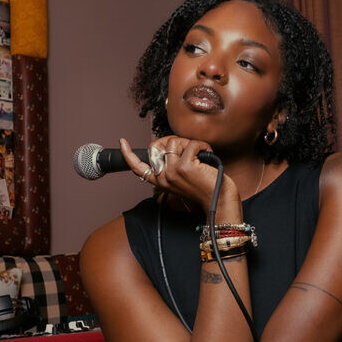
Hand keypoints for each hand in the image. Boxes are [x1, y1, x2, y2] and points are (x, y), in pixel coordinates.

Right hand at [120, 136, 238, 214]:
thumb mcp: (182, 177)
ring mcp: (172, 172)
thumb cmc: (205, 187)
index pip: (138, 167)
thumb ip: (171, 164)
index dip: (128, 154)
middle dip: (176, 141)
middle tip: (190, 152)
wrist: (219, 200)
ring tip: (199, 155)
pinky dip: (202, 145)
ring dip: (190, 143)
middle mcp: (163, 177)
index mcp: (160, 180)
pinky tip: (207, 155)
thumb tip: (169, 144)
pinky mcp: (185, 167)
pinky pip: (191, 143)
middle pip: (159, 144)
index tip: (122, 143)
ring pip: (174, 141)